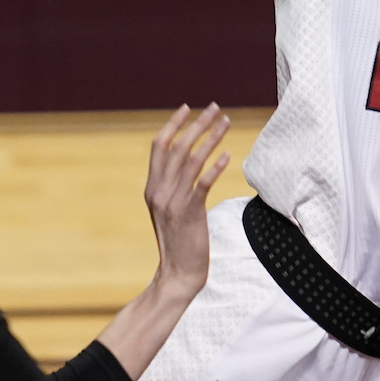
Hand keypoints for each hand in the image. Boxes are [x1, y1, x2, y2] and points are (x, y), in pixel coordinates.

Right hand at [142, 104, 228, 301]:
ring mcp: (173, 202)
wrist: (177, 272)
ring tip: (226, 123)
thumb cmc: (178, 240)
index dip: (173, 124)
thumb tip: (187, 162)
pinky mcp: (190, 213)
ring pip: (192, 160)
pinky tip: (227, 155)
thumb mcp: (168, 209)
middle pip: (178, 147)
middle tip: (215, 107)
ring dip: (211, 138)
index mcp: (152, 187)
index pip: (159, 146)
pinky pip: (203, 184)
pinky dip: (215, 167)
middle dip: (197, 124)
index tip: (187, 108)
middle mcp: (159, 191)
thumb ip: (171, 186)